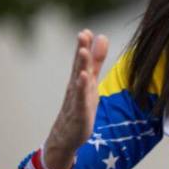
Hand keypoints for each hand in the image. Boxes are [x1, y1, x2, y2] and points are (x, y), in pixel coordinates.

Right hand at [43, 29, 108, 168]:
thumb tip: (102, 37)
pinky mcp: (79, 112)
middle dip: (81, 50)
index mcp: (81, 79)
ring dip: (81, 66)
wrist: (66, 136)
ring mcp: (77, 99)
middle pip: (79, 66)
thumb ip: (96, 62)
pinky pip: (80, 99)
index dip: (84, 46)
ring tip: (83, 51)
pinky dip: (82, 88)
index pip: (82, 60)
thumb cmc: (80, 106)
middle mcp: (76, 87)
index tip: (86, 31)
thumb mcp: (91, 83)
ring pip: (79, 80)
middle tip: (82, 34)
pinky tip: (84, 78)